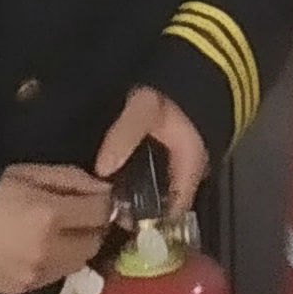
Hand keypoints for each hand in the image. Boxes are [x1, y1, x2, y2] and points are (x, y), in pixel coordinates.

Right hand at [0, 162, 115, 293]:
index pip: (101, 211)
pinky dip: (60, 261)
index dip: (106, 201)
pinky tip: (44, 247)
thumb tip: (102, 189)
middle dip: (94, 226)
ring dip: (79, 245)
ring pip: (79, 262)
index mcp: (48, 214)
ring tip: (63, 230)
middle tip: (83, 213)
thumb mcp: (28, 173)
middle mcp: (48, 249)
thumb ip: (70, 179)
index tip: (101, 195)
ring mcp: (36, 274)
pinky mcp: (24, 289)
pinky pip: (57, 275)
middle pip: (95, 241)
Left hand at [96, 85, 206, 217]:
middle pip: (162, 205)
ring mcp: (177, 164)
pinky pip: (150, 179)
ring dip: (132, 199)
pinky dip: (133, 184)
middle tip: (102, 218)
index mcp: (189, 167)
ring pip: (156, 193)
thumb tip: (102, 169)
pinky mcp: (166, 155)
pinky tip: (111, 184)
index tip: (120, 228)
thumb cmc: (172, 90)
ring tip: (100, 205)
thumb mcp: (145, 110)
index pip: (172, 211)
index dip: (149, 224)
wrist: (192, 65)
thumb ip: (124, 136)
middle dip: (135, 213)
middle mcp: (187, 172)